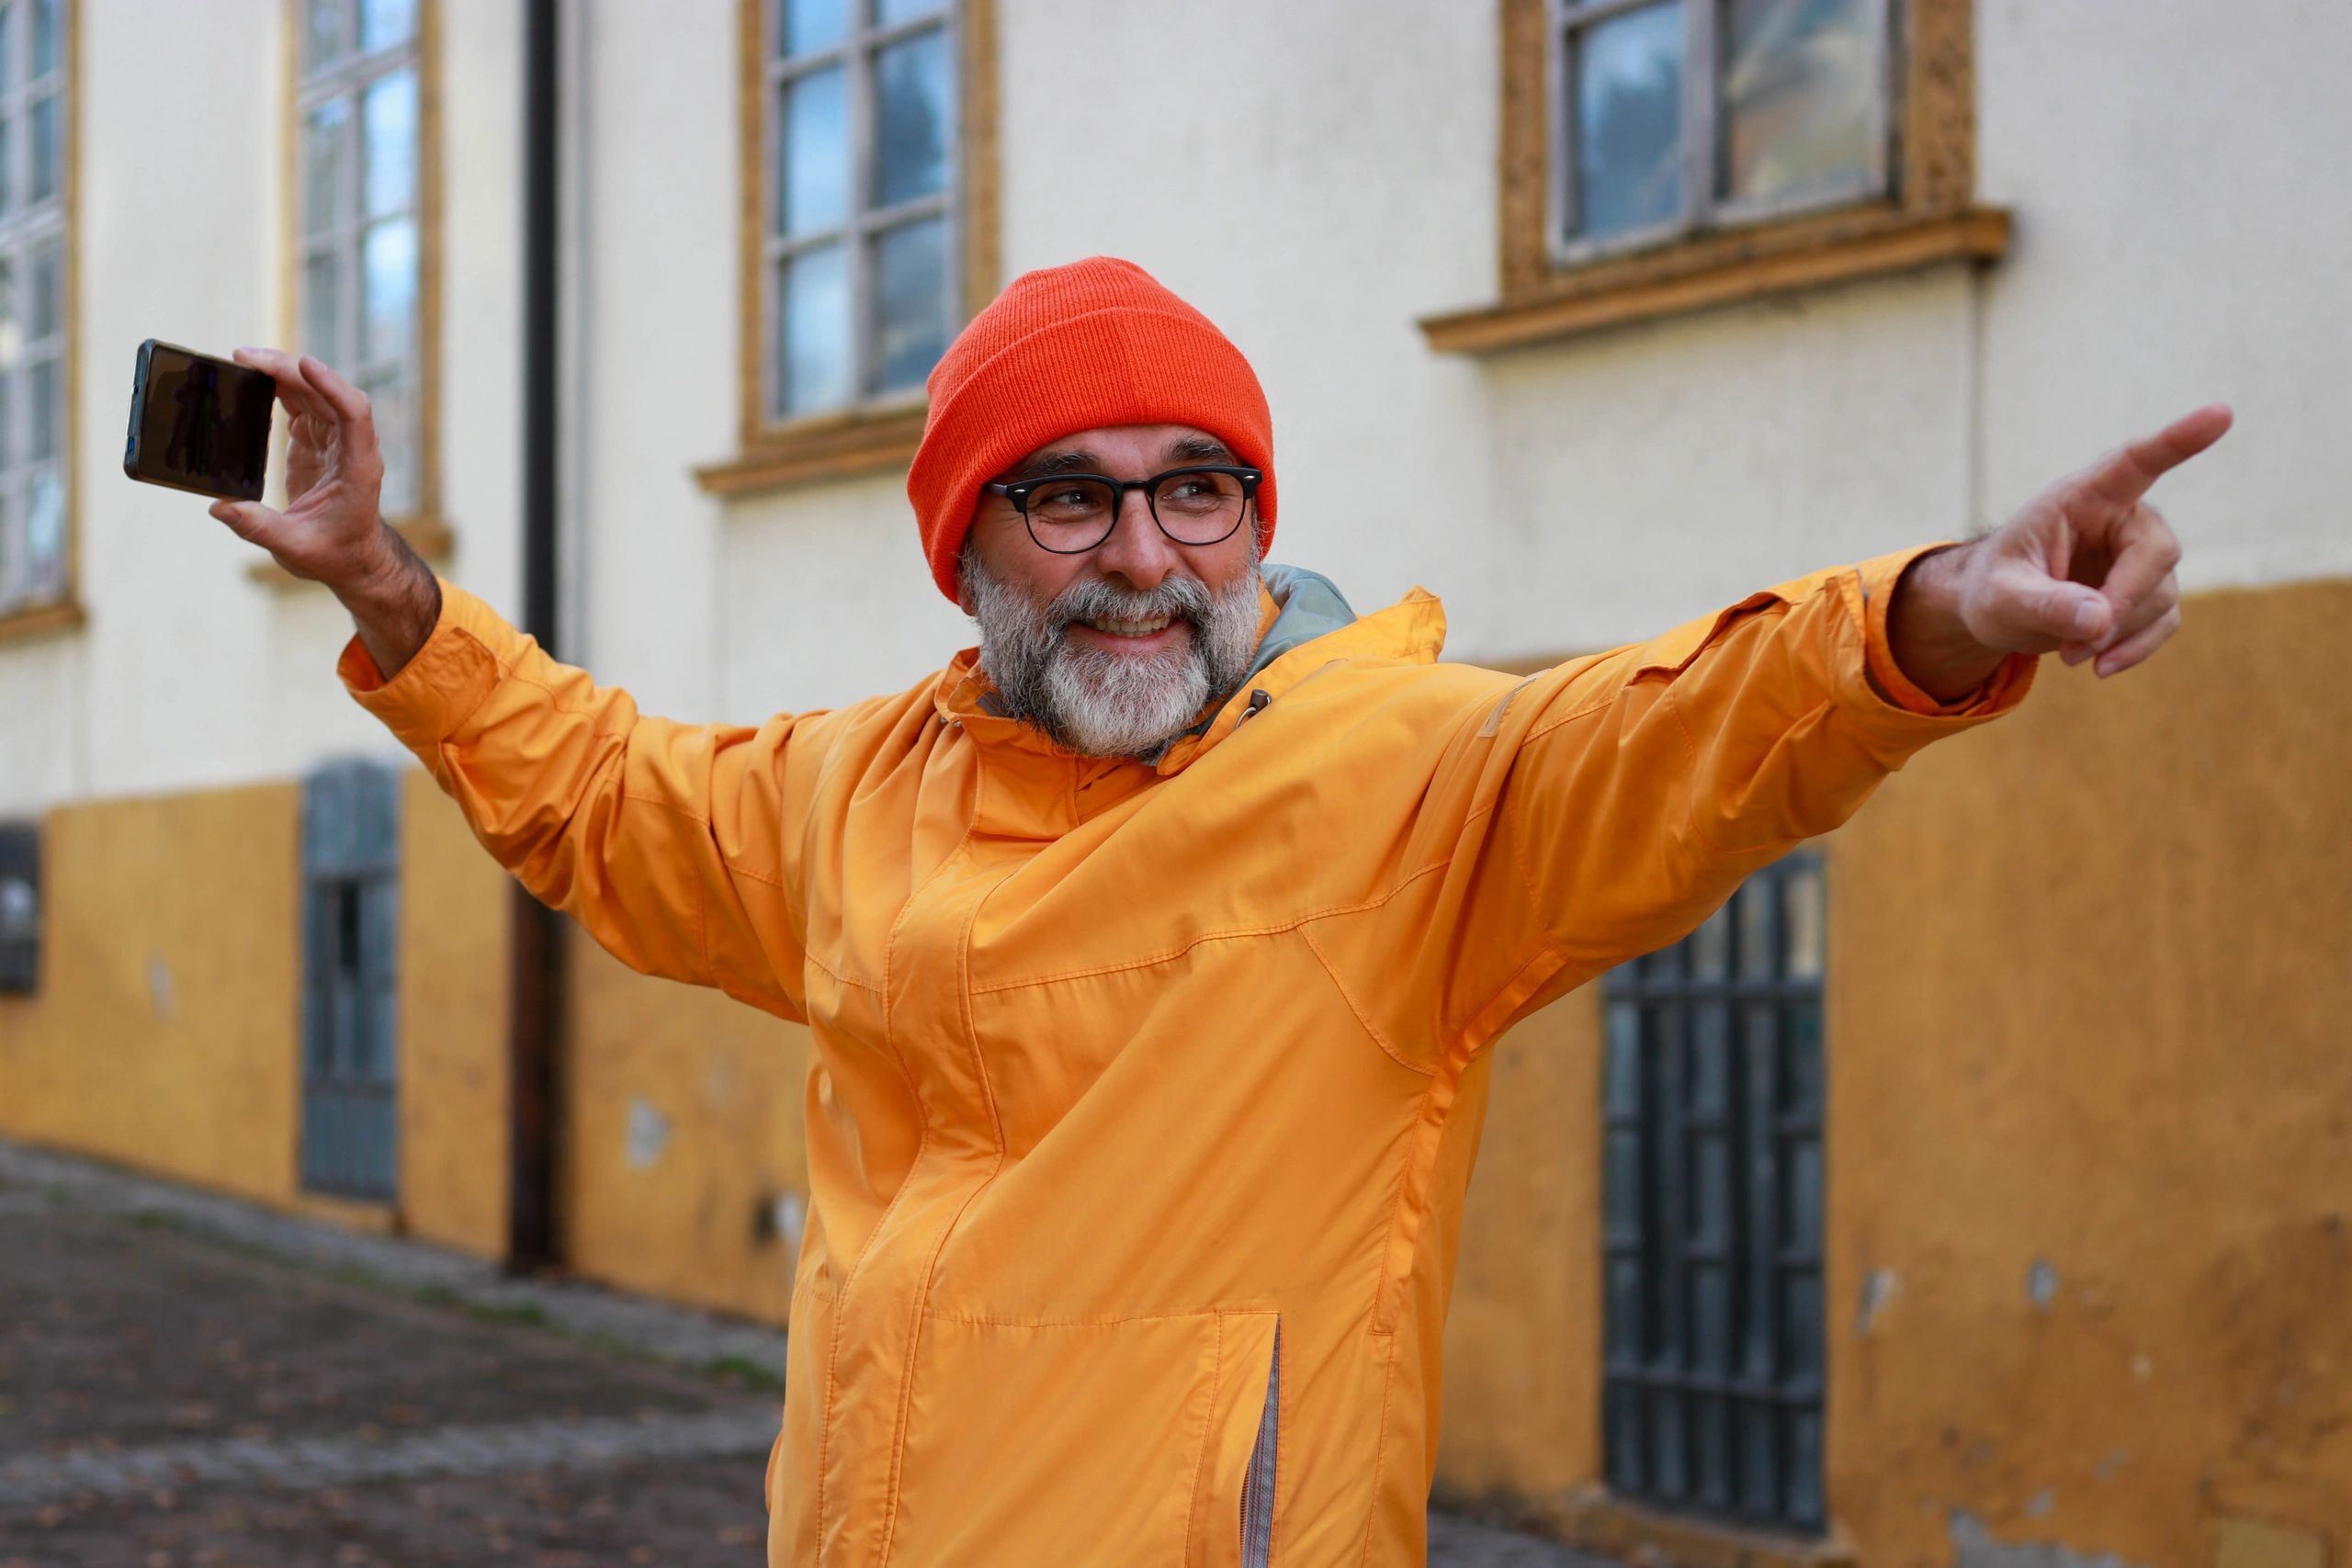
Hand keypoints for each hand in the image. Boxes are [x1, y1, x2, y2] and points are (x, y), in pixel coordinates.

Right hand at [212, 347, 440, 677]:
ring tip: (242, 360)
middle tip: (245, 356)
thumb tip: (220, 506)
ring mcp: (334, 441)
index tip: (305, 364)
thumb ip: (259, 528)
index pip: (354, 414)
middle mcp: (351, 447)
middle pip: (326, 393)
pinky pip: (302, 405)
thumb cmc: (335, 554)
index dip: (331, 386)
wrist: (352, 558)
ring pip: (313, 393)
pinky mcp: (318, 443)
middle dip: (288, 370)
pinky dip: (279, 389)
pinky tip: (252, 380)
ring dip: (281, 373)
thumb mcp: (295, 548)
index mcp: (358, 467)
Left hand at [1890, 404, 2233, 700]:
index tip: (2221, 414)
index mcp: (2083, 496)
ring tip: (2068, 656)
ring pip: (2161, 596)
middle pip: (2157, 554)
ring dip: (2118, 634)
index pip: (2137, 462)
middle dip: (2122, 604)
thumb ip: (2042, 604)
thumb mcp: (2000, 597)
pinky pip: (2163, 622)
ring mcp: (2141, 555)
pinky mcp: (2149, 590)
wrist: (1999, 610)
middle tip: (2073, 647)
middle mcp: (2123, 517)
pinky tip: (2100, 666)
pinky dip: (2133, 648)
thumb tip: (2098, 620)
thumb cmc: (1994, 586)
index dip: (2179, 439)